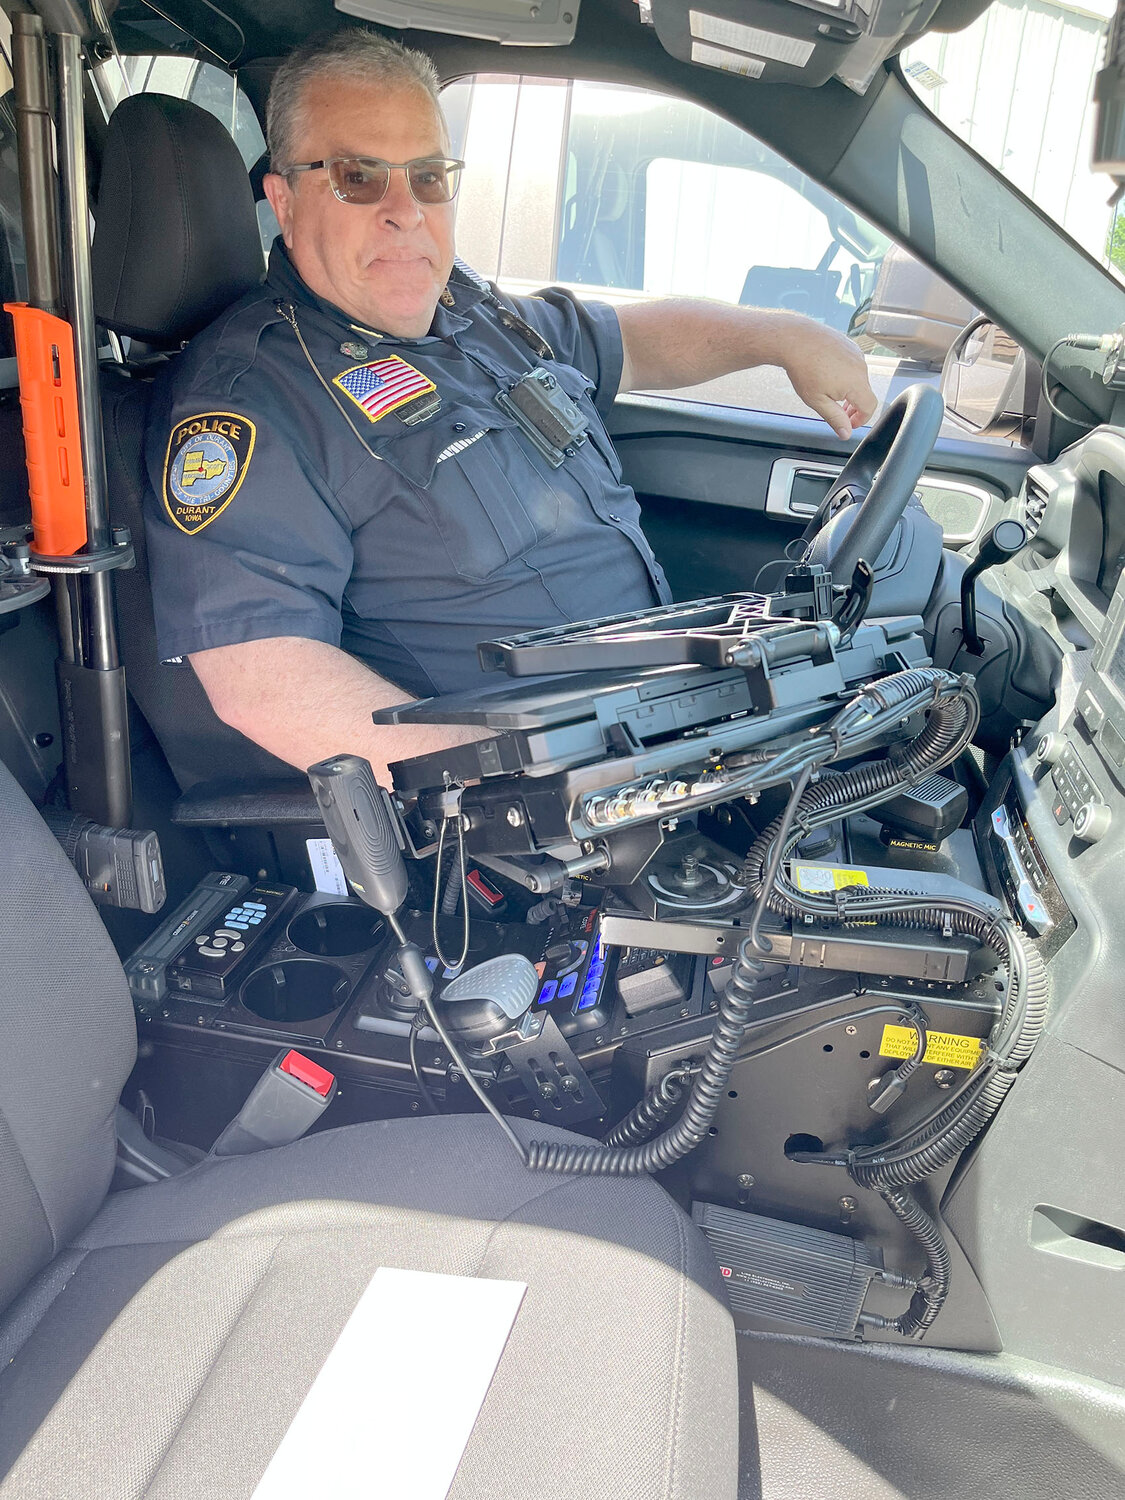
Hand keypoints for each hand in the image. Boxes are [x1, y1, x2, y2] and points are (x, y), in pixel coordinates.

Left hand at [781, 320, 877, 439]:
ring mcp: (856, 353)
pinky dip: (845, 374)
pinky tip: (828, 375)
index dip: (861, 419)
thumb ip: (835, 419)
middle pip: (865, 393)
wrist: (796, 339)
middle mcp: (861, 366)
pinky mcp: (850, 345)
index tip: (849, 423)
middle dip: (853, 406)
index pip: (870, 407)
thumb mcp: (817, 401)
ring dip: (849, 390)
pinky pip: (853, 364)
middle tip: (837, 411)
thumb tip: (846, 433)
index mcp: (856, 383)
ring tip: (828, 391)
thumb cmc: (804, 368)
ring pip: (859, 378)